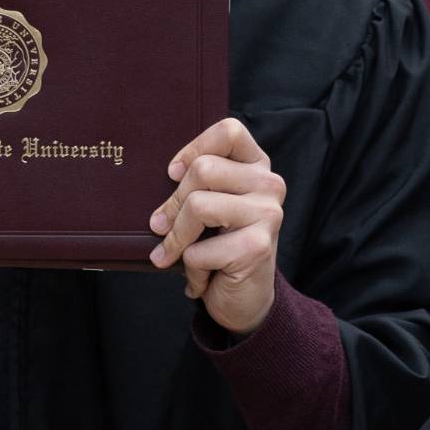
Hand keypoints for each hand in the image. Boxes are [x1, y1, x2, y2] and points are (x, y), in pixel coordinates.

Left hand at [149, 117, 283, 334]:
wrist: (246, 299)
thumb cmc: (220, 247)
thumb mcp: (211, 207)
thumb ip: (198, 185)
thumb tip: (160, 180)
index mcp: (258, 167)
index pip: (228, 131)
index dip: (193, 149)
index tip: (173, 175)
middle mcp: (270, 184)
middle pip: (203, 169)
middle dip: (172, 204)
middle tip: (160, 227)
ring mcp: (268, 214)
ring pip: (197, 206)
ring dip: (175, 239)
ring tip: (173, 256)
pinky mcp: (258, 246)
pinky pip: (198, 250)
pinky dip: (190, 270)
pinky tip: (204, 278)